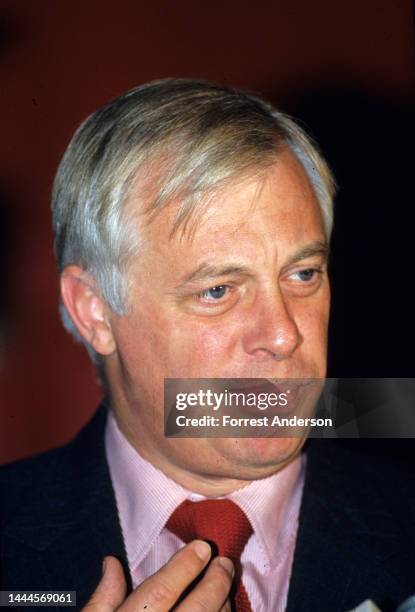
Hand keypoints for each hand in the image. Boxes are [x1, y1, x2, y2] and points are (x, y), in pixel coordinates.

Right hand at [83, 540, 233, 610]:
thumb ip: (100, 600)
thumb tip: (110, 562)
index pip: (160, 593)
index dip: (184, 567)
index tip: (201, 546)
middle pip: (196, 611)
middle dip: (215, 583)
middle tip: (224, 562)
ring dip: (223, 605)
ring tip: (224, 585)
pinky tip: (222, 611)